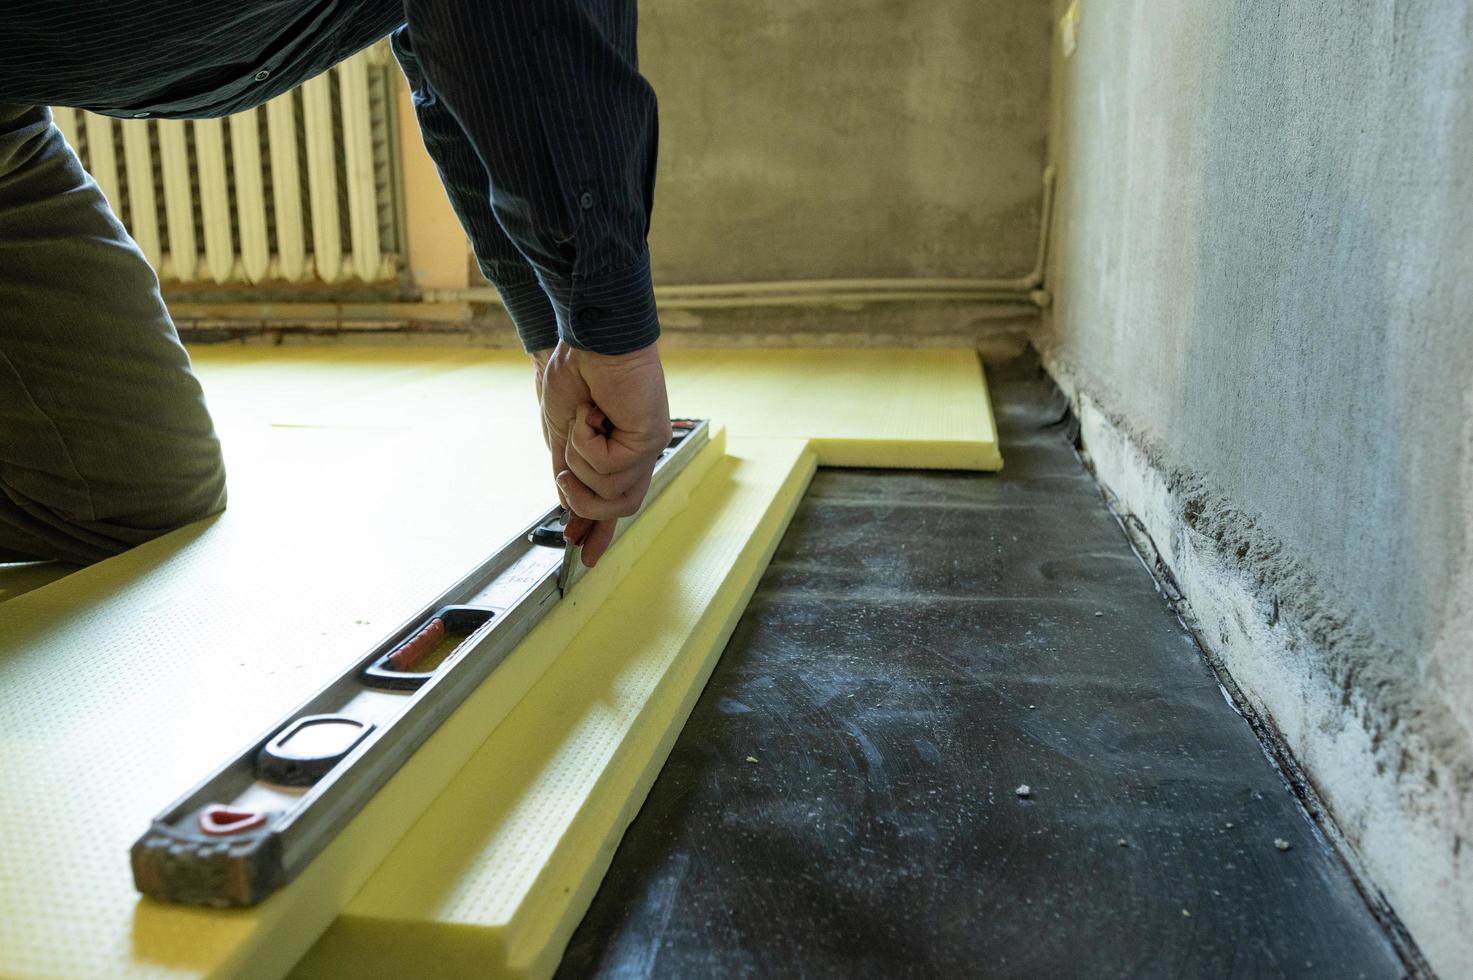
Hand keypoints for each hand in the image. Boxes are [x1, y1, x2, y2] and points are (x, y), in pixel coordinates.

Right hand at [531, 340, 669, 567]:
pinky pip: (610, 468)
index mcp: (618, 451)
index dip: (599, 530)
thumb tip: (567, 507)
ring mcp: (647, 446)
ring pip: (611, 494)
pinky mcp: (651, 438)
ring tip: (580, 427)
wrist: (583, 341)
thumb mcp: (560, 435)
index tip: (583, 554)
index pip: (614, 501)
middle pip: (617, 506)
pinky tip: (592, 413)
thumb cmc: (573, 376)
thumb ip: (567, 472)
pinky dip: (587, 442)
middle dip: (583, 502)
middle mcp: (638, 453)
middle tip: (562, 474)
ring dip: (580, 464)